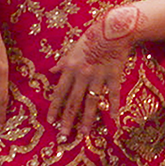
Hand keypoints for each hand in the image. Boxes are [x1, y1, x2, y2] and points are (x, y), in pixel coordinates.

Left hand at [47, 3, 139, 138]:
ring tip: (84, 133)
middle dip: (67, 120)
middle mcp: (82, 75)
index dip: (54, 108)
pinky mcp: (114, 76)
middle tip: (63, 136)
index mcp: (70, 68)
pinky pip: (113, 95)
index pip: (59, 92)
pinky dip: (114, 107)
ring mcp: (98, 77)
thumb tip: (51, 71)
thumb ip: (63, 62)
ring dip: (87, 119)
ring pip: (91, 102)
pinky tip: (114, 119)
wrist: (113, 29)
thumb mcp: (73, 48)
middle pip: (73, 102)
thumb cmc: (92, 37)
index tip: (50, 121)